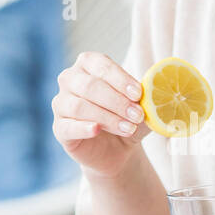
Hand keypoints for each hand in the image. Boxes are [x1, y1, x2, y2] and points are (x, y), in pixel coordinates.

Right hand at [52, 50, 150, 177]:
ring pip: (79, 106)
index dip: (120, 79)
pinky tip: (97, 130)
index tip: (139, 94)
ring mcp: (61, 104)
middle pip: (89, 86)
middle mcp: (70, 80)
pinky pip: (67, 126)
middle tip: (138, 115)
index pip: (100, 65)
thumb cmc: (127, 118)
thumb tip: (156, 92)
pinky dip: (84, 127)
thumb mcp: (141, 107)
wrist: (117, 149)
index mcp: (88, 65)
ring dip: (107, 117)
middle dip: (117, 101)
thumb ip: (147, 98)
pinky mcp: (59, 128)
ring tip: (129, 128)